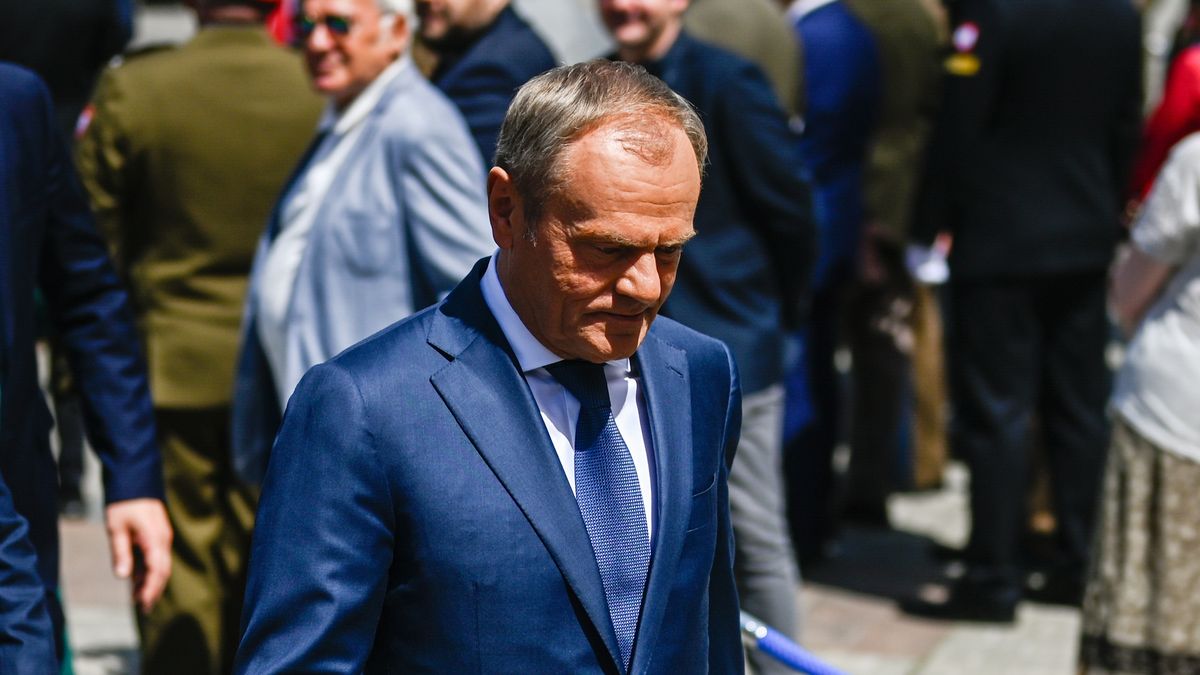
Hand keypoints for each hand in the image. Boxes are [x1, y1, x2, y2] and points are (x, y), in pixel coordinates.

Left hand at [104, 498, 172, 613]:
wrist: (134, 480)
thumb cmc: (123, 504)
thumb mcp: (116, 529)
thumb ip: (121, 553)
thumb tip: (123, 577)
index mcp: (154, 540)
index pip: (156, 571)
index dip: (150, 589)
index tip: (142, 605)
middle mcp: (163, 540)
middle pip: (162, 571)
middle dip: (153, 590)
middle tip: (143, 608)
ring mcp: (162, 537)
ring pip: (160, 565)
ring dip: (150, 581)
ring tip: (136, 597)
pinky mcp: (158, 535)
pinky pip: (156, 557)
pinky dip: (148, 570)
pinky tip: (136, 579)